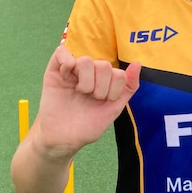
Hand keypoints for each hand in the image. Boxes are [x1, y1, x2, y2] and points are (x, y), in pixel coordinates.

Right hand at [32, 45, 140, 159]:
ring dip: (85, 82)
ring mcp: (72, 70)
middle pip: (104, 65)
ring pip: (85, 61)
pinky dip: (66, 60)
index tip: (104, 102)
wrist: (63, 140)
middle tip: (90, 99)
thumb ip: (128, 87)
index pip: (118, 73)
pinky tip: (67, 75)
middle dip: (100, 88)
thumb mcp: (114, 108)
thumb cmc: (86, 126)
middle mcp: (89, 72)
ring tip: (79, 92)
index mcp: (104, 80)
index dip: (114, 90)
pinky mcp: (54, 70)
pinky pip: (61, 52)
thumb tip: (137, 63)